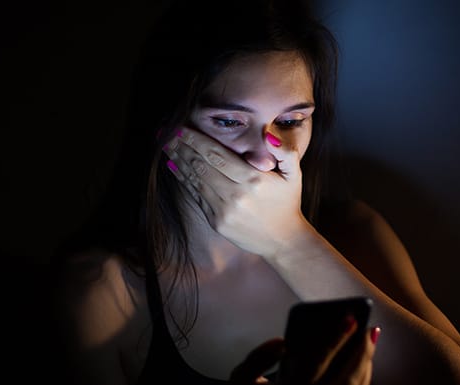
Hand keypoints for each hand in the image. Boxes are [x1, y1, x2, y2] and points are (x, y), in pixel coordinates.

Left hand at [163, 126, 310, 257]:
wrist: (283, 240)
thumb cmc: (287, 202)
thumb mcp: (294, 174)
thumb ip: (286, 152)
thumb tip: (270, 135)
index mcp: (253, 179)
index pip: (216, 154)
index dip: (195, 139)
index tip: (180, 127)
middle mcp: (236, 195)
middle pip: (200, 165)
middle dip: (181, 146)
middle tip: (165, 132)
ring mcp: (224, 210)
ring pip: (195, 180)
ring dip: (178, 161)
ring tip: (166, 146)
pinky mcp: (217, 222)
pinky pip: (196, 197)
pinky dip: (183, 180)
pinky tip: (174, 167)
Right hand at [229, 327, 378, 384]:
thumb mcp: (242, 378)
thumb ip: (257, 358)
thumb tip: (281, 342)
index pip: (317, 362)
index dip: (336, 340)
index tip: (350, 320)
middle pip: (345, 379)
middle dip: (362, 353)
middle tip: (371, 329)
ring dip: (366, 364)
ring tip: (371, 339)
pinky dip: (363, 378)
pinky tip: (364, 360)